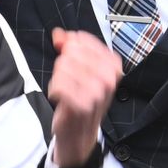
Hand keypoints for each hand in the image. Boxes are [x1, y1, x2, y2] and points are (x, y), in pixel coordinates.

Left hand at [46, 29, 121, 167]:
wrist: (80, 133)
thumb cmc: (82, 99)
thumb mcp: (80, 69)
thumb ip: (69, 47)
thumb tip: (59, 34)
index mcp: (112, 65)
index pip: (82, 40)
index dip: (68, 45)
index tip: (67, 56)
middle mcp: (108, 78)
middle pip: (70, 53)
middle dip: (63, 66)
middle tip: (69, 81)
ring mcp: (96, 92)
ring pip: (62, 67)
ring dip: (59, 80)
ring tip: (67, 91)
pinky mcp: (82, 104)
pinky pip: (58, 84)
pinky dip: (55, 91)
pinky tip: (62, 99)